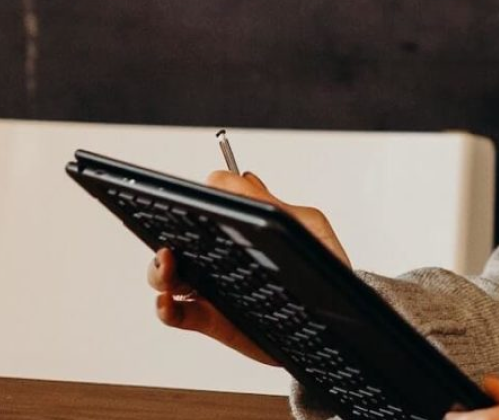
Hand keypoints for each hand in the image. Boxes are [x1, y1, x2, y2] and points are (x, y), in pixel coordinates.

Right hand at [146, 170, 353, 365]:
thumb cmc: (325, 264)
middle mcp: (221, 254)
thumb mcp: (307, 226)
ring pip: (169, 275)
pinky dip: (165, 308)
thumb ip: (273, 205)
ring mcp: (214, 286)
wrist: (339, 316)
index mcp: (242, 226)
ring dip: (159, 269)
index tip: (190, 203)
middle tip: (171, 240)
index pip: (206, 206)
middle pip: (177, 238)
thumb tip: (240, 179)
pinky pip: (178, 314)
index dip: (194, 201)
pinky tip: (168, 302)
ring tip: (168, 266)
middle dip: (164, 235)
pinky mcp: (213, 320)